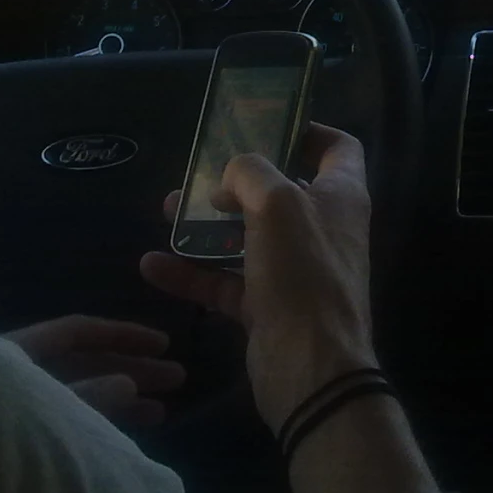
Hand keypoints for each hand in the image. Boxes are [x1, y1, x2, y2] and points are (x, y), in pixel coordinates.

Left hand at [3, 313, 185, 427]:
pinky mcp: (15, 437)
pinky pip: (63, 419)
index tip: (164, 345)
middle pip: (84, 362)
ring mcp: (15, 404)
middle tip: (178, 379)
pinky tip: (123, 434)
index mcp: (16, 351)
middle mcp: (17, 372)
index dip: (123, 335)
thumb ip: (85, 396)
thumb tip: (128, 384)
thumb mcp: (37, 404)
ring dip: (120, 400)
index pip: (78, 331)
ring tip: (163, 412)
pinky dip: (95, 423)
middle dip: (132, 369)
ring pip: (77, 393)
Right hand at [138, 120, 377, 432]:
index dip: (306, 130)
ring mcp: (294, 269)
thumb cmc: (302, 273)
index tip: (264, 124)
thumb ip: (251, 174)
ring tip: (165, 210)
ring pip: (246, 236)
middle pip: (280, 191)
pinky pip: (225, 281)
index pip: (337, 147)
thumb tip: (231, 175)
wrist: (309, 367)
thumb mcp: (278, 205)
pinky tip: (152, 265)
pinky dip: (192, 272)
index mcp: (341, 195)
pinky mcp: (267, 306)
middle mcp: (321, 228)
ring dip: (206, 223)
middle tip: (196, 172)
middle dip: (235, 180)